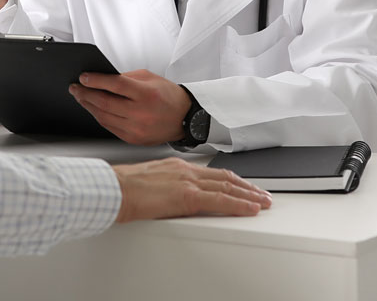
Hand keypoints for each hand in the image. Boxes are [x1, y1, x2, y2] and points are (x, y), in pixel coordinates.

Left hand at [69, 69, 191, 145]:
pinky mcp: (133, 139)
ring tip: (81, 97)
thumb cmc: (168, 96)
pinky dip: (99, 117)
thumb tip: (101, 78)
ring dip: (89, 106)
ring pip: (104, 116)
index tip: (83, 77)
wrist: (185, 118)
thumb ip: (126, 77)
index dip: (95, 80)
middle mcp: (141, 113)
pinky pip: (109, 127)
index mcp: (146, 94)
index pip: (115, 84)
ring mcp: (136, 128)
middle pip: (105, 102)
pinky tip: (94, 109)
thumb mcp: (149, 78)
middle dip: (85, 93)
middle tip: (75, 87)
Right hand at [112, 158, 270, 221]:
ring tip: (263, 202)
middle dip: (246, 186)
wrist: (113, 189)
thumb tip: (170, 196)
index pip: (211, 172)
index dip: (230, 179)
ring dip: (248, 195)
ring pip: (227, 186)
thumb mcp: (148, 181)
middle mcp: (185, 171)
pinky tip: (250, 209)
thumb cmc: (123, 188)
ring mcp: (187, 182)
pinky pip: (220, 200)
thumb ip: (164, 186)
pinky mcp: (187, 196)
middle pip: (224, 177)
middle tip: (262, 194)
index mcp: (176, 167)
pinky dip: (239, 204)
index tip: (242, 185)